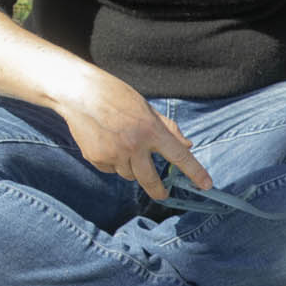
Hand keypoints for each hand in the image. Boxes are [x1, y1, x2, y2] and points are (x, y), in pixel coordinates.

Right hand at [55, 67, 209, 202]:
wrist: (78, 92)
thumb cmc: (115, 95)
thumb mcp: (147, 108)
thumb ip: (168, 129)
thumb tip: (187, 145)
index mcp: (150, 130)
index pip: (179, 156)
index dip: (195, 172)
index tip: (206, 185)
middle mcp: (133, 146)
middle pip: (151, 180)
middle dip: (159, 190)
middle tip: (164, 193)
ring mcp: (113, 154)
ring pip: (129, 175)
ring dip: (132, 169)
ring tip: (124, 147)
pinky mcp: (97, 158)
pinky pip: (111, 170)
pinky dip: (113, 163)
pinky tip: (107, 144)